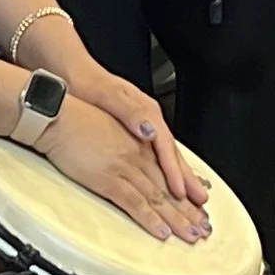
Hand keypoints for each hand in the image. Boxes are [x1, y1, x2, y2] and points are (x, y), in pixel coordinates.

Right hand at [39, 102, 211, 241]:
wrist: (58, 112)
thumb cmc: (78, 116)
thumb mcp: (112, 125)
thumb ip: (127, 142)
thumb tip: (134, 154)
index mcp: (140, 141)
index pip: (171, 168)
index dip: (187, 188)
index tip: (199, 204)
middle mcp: (139, 154)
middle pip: (171, 186)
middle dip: (189, 210)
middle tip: (204, 228)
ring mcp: (126, 167)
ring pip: (159, 197)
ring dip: (178, 219)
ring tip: (193, 235)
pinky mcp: (109, 179)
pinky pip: (135, 203)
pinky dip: (150, 219)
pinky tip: (162, 231)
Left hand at [62, 59, 210, 216]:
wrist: (74, 74)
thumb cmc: (89, 84)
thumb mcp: (108, 95)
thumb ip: (130, 112)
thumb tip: (149, 129)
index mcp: (146, 111)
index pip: (166, 146)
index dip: (174, 171)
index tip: (180, 190)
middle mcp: (149, 119)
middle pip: (173, 153)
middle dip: (188, 178)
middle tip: (200, 200)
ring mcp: (144, 126)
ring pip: (169, 156)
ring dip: (182, 177)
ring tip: (194, 196)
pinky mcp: (135, 132)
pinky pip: (156, 155)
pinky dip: (166, 171)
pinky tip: (170, 182)